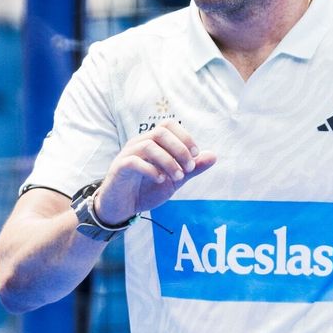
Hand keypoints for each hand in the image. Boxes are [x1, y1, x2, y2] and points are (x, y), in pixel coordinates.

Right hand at [95, 121, 216, 223]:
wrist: (123, 207)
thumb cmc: (146, 190)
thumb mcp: (174, 180)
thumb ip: (191, 169)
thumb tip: (213, 156)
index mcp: (153, 142)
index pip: (168, 125)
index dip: (185, 137)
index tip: (195, 155)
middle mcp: (139, 143)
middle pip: (160, 132)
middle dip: (179, 149)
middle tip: (188, 169)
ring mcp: (127, 154)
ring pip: (149, 146)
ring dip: (168, 161)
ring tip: (177, 177)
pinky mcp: (119, 168)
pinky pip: (134, 161)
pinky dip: (151, 170)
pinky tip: (160, 180)